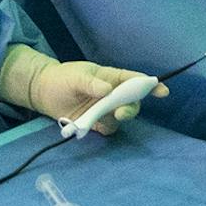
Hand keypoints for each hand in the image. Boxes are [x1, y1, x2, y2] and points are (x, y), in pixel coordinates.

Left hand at [29, 61, 169, 135]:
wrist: (43, 92)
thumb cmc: (62, 78)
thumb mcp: (75, 76)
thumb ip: (90, 83)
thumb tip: (107, 90)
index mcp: (111, 78)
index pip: (134, 80)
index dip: (150, 85)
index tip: (162, 91)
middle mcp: (112, 95)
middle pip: (131, 102)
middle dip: (131, 109)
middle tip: (120, 114)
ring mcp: (105, 110)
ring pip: (121, 117)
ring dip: (116, 120)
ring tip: (98, 120)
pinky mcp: (96, 123)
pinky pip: (108, 129)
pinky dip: (104, 129)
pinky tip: (92, 127)